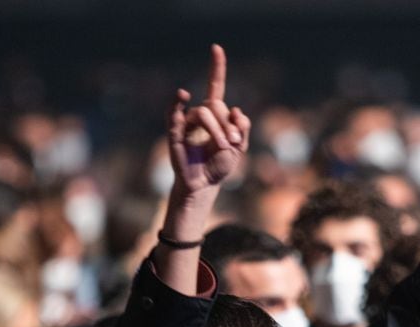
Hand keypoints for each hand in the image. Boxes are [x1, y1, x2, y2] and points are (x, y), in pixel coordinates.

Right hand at [166, 44, 250, 196]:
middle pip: (216, 105)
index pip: (215, 87)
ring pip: (204, 113)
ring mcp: (187, 123)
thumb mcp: (240, 147)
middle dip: (227, 124)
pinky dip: (177, 103)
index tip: (216, 48)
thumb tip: (237, 110)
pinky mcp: (175, 133)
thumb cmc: (220, 165)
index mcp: (216, 115)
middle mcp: (200, 115)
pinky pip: (175, 114)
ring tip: (224, 147)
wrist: (204, 185)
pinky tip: (182, 95)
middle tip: (233, 144)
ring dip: (218, 130)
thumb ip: (243, 128)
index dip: (216, 68)